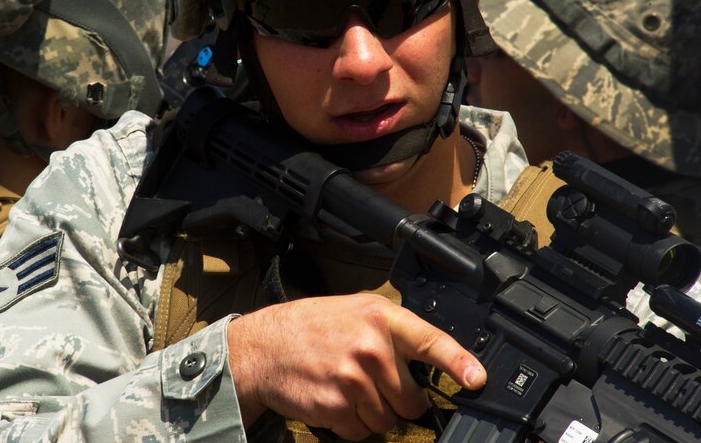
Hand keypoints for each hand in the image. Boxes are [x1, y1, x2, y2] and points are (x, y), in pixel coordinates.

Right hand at [227, 293, 484, 440]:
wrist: (264, 347)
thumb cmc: (311, 327)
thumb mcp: (355, 312)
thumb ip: (393, 332)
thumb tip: (431, 362)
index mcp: (380, 317)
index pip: (430, 341)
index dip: (459, 363)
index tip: (477, 380)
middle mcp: (371, 347)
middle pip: (412, 400)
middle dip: (399, 401)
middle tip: (374, 383)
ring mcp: (353, 379)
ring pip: (387, 421)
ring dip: (371, 413)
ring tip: (346, 387)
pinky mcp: (337, 406)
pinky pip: (362, 432)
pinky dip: (351, 424)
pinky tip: (334, 400)